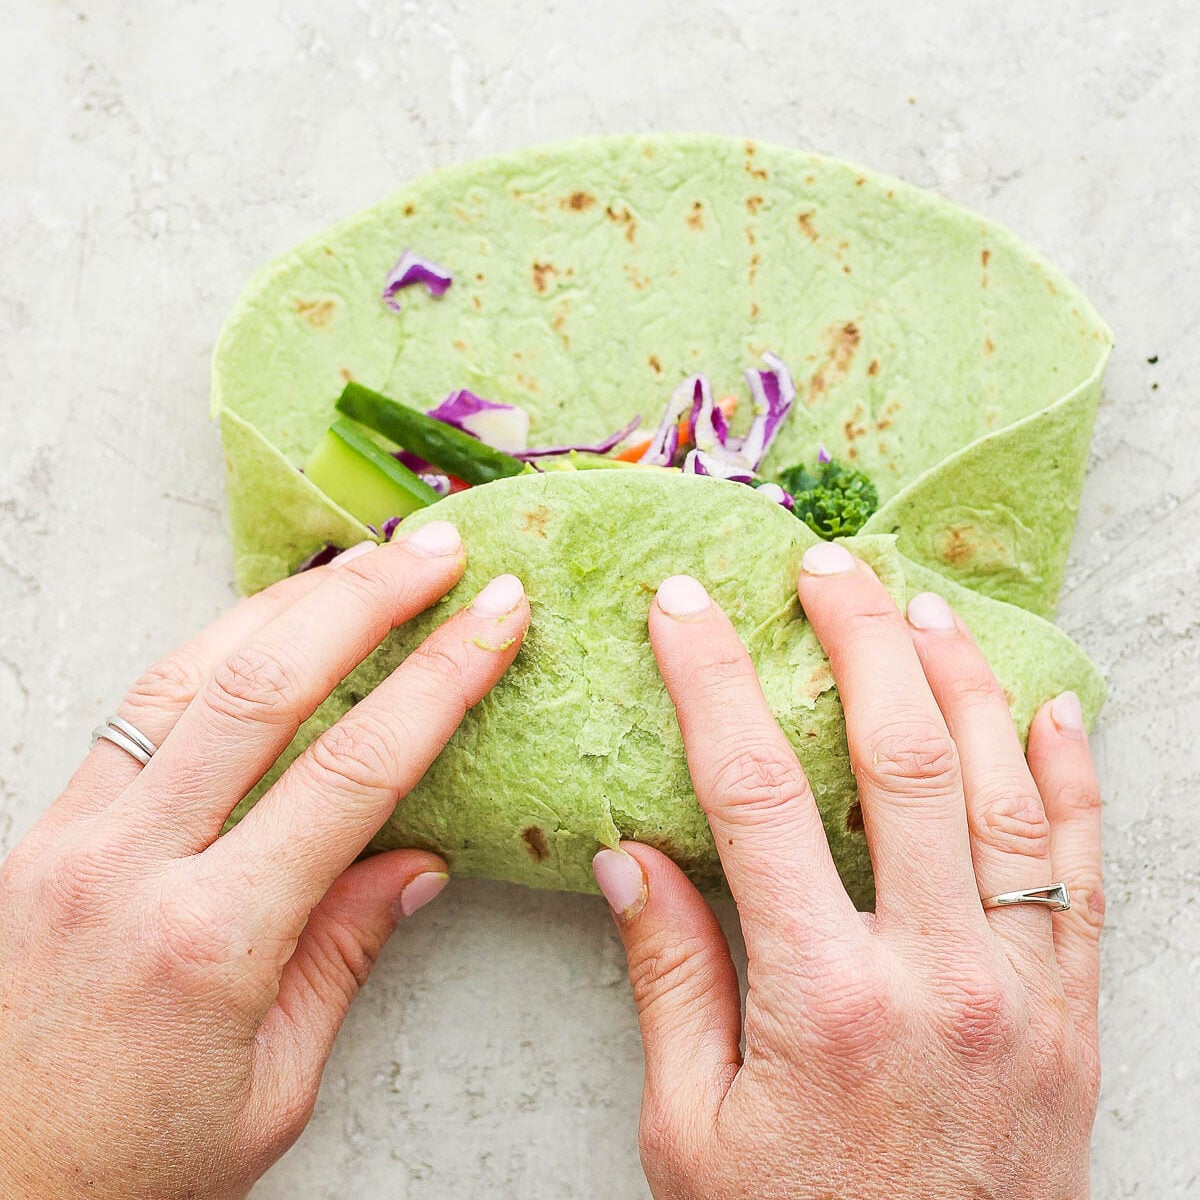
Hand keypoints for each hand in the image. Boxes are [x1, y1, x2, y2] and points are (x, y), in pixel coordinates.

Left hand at [0, 523, 528, 1199]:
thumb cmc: (129, 1166)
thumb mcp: (274, 1085)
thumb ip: (344, 952)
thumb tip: (418, 859)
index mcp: (208, 940)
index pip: (352, 772)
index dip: (438, 681)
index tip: (495, 619)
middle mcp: (130, 865)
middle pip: (263, 688)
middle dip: (365, 600)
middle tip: (439, 553)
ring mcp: (71, 837)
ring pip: (188, 674)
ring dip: (287, 603)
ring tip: (364, 563)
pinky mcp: (41, 830)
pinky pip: (137, 709)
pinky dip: (214, 649)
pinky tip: (265, 626)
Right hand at [594, 541, 1102, 1199]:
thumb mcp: (691, 1133)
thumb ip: (669, 981)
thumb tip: (634, 857)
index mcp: (824, 996)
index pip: (753, 791)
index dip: (713, 681)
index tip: (684, 608)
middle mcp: (938, 971)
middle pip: (898, 757)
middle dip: (854, 640)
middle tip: (821, 566)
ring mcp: (1022, 986)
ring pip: (1004, 791)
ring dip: (961, 681)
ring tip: (921, 606)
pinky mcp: (1073, 1012)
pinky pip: (1085, 869)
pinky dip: (1074, 776)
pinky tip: (1053, 708)